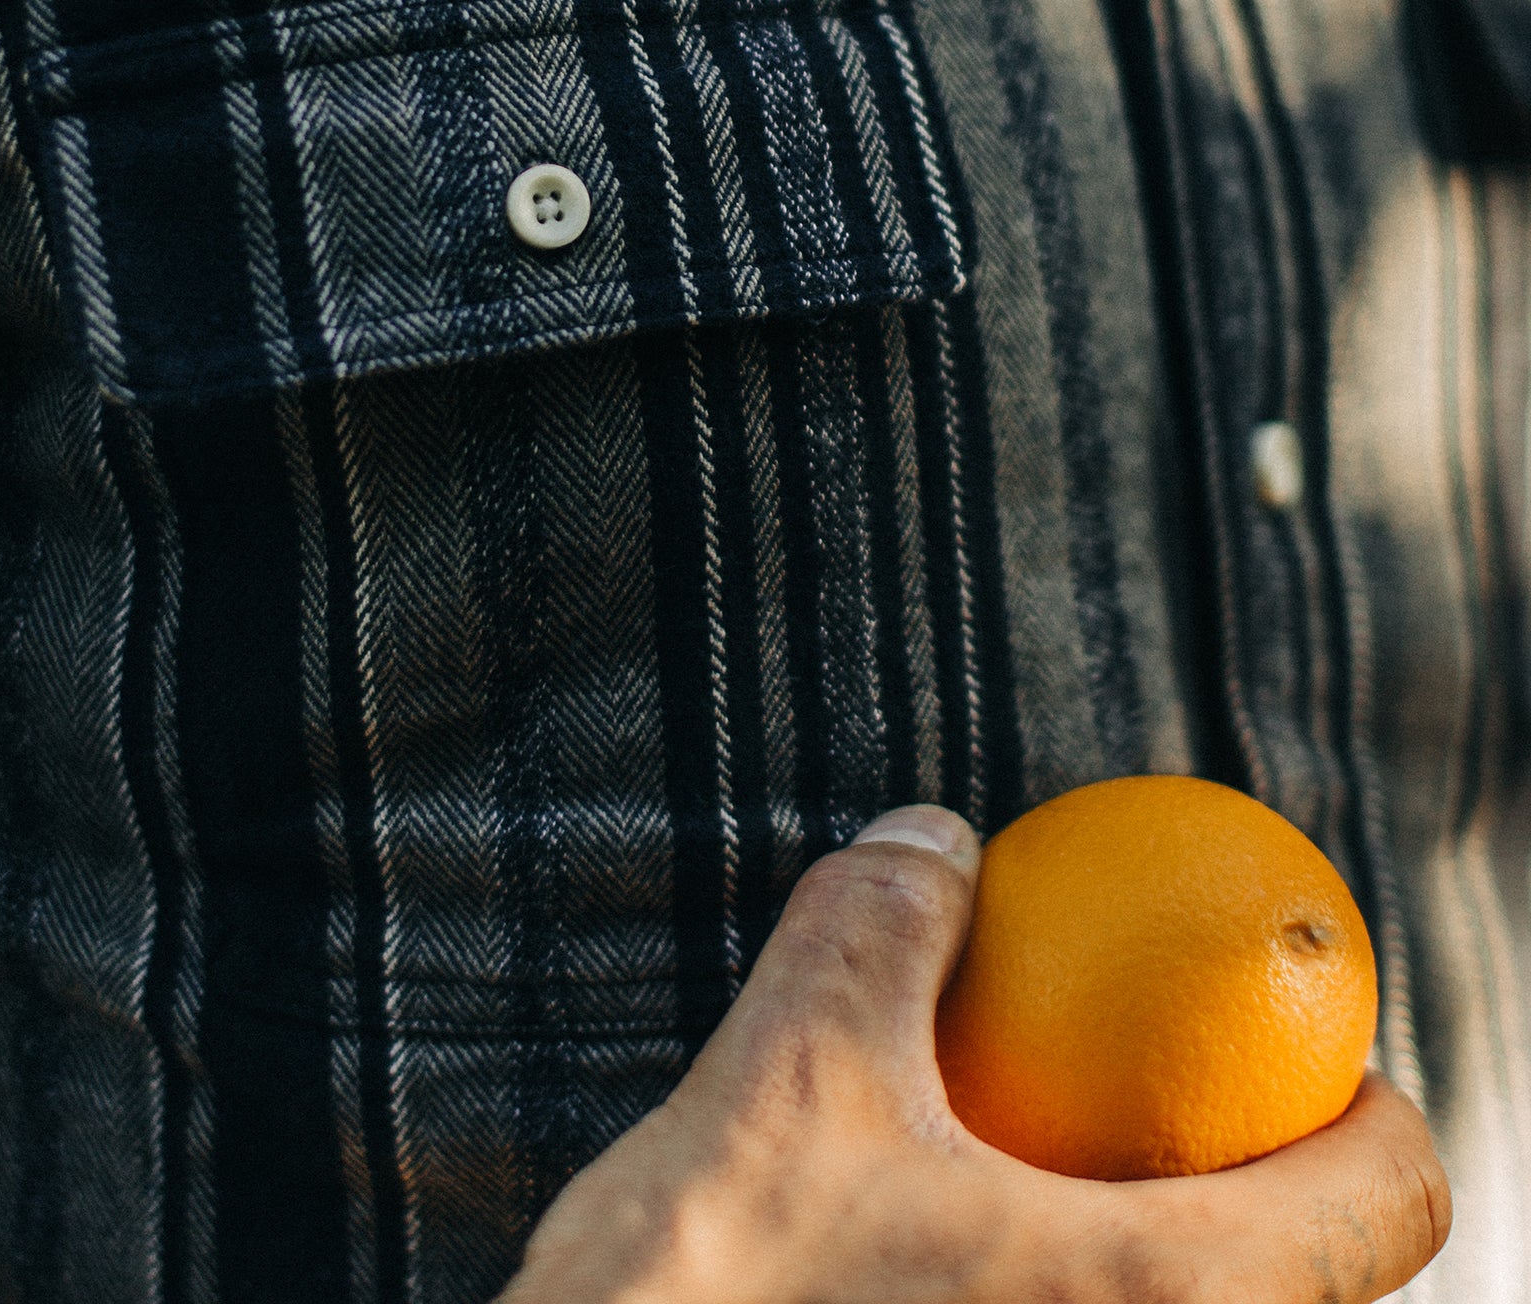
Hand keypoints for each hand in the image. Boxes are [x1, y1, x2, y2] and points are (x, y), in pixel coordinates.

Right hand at [500, 805, 1449, 1303]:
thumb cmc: (715, 1291)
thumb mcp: (791, 1063)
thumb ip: (882, 926)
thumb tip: (936, 841)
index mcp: (1158, 1303)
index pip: (1384, 1207)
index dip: (1379, 1112)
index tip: (1322, 1057)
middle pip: (1309, 1286)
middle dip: (1256, 1179)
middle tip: (1160, 1095)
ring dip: (1156, 1246)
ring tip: (1054, 1167)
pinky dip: (1071, 1292)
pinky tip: (961, 1253)